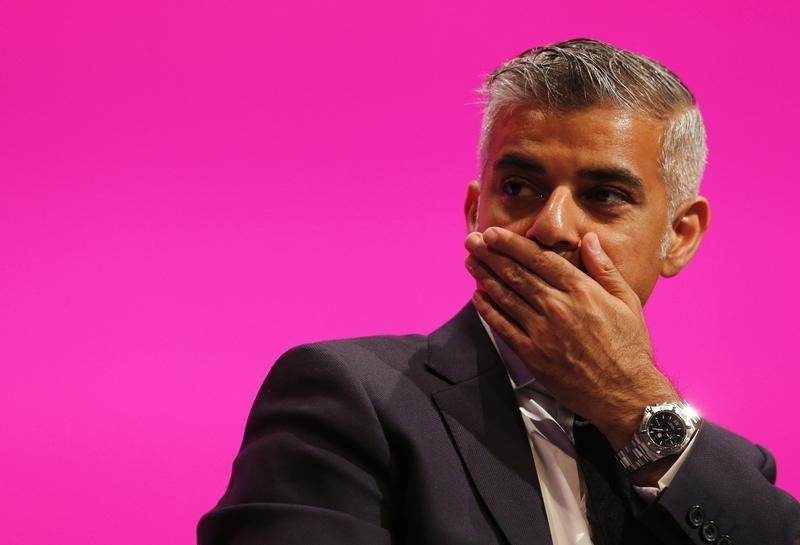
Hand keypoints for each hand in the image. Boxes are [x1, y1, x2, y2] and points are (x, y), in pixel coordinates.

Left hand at [464, 227, 678, 449]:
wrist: (624, 394)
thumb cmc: (629, 346)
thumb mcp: (627, 301)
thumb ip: (604, 269)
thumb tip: (588, 239)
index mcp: (581, 290)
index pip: (538, 258)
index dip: (512, 244)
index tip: (493, 233)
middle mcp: (558, 307)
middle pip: (516, 274)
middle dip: (490, 254)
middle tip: (471, 241)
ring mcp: (542, 331)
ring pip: (505, 297)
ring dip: (484, 277)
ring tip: (470, 262)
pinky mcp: (532, 355)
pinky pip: (503, 327)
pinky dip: (488, 310)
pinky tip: (477, 296)